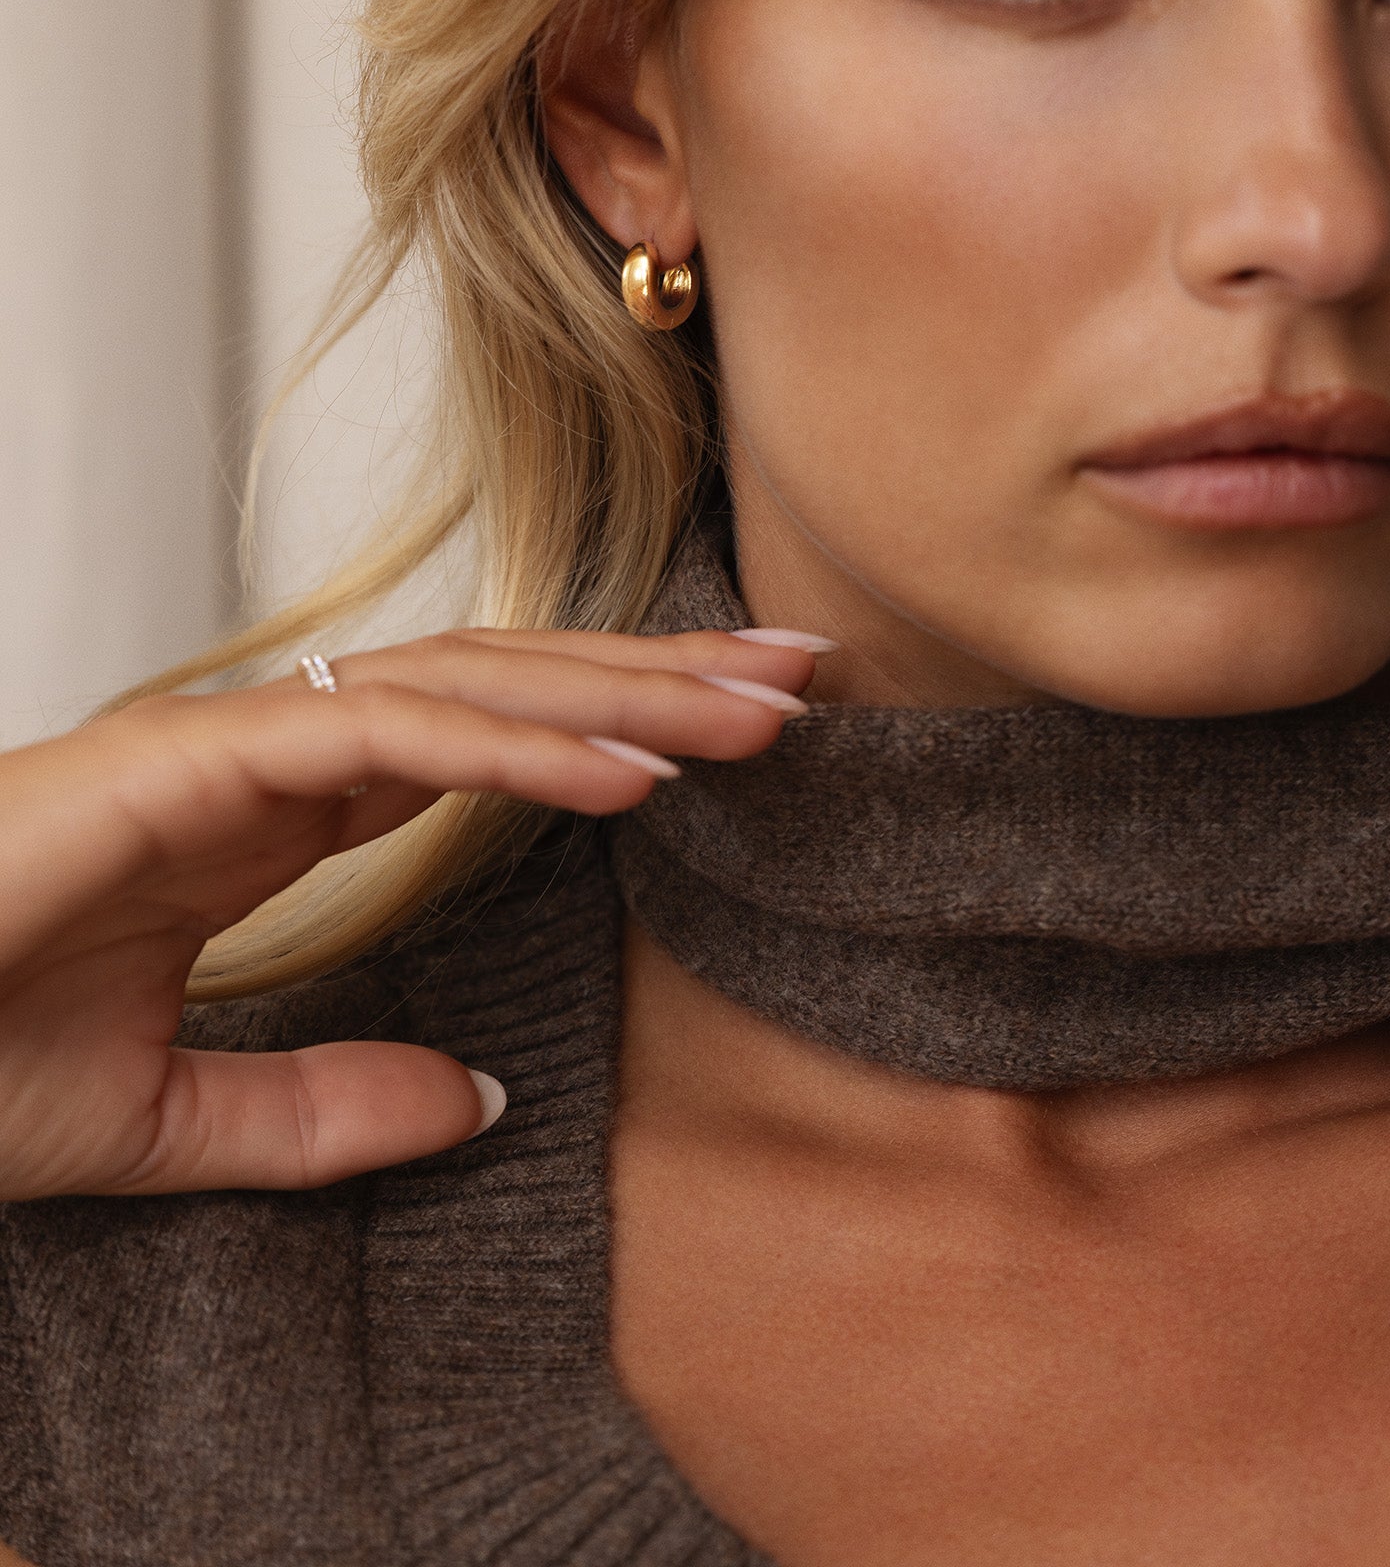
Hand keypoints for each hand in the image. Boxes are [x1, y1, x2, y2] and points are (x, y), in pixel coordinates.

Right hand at [0, 625, 821, 1200]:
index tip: (741, 734)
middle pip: (508, 685)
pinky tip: (625, 767)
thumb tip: (480, 1106)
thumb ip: (325, 1111)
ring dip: (620, 691)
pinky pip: (379, 735)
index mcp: (285, 809)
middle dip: (660, 676)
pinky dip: (510, 745)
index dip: (619, 724)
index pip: (489, 736)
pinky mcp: (187, 759)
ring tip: (758, 710)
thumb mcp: (175, 1124)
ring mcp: (234, 741)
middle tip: (803, 678)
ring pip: (466, 685)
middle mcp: (277, 751)